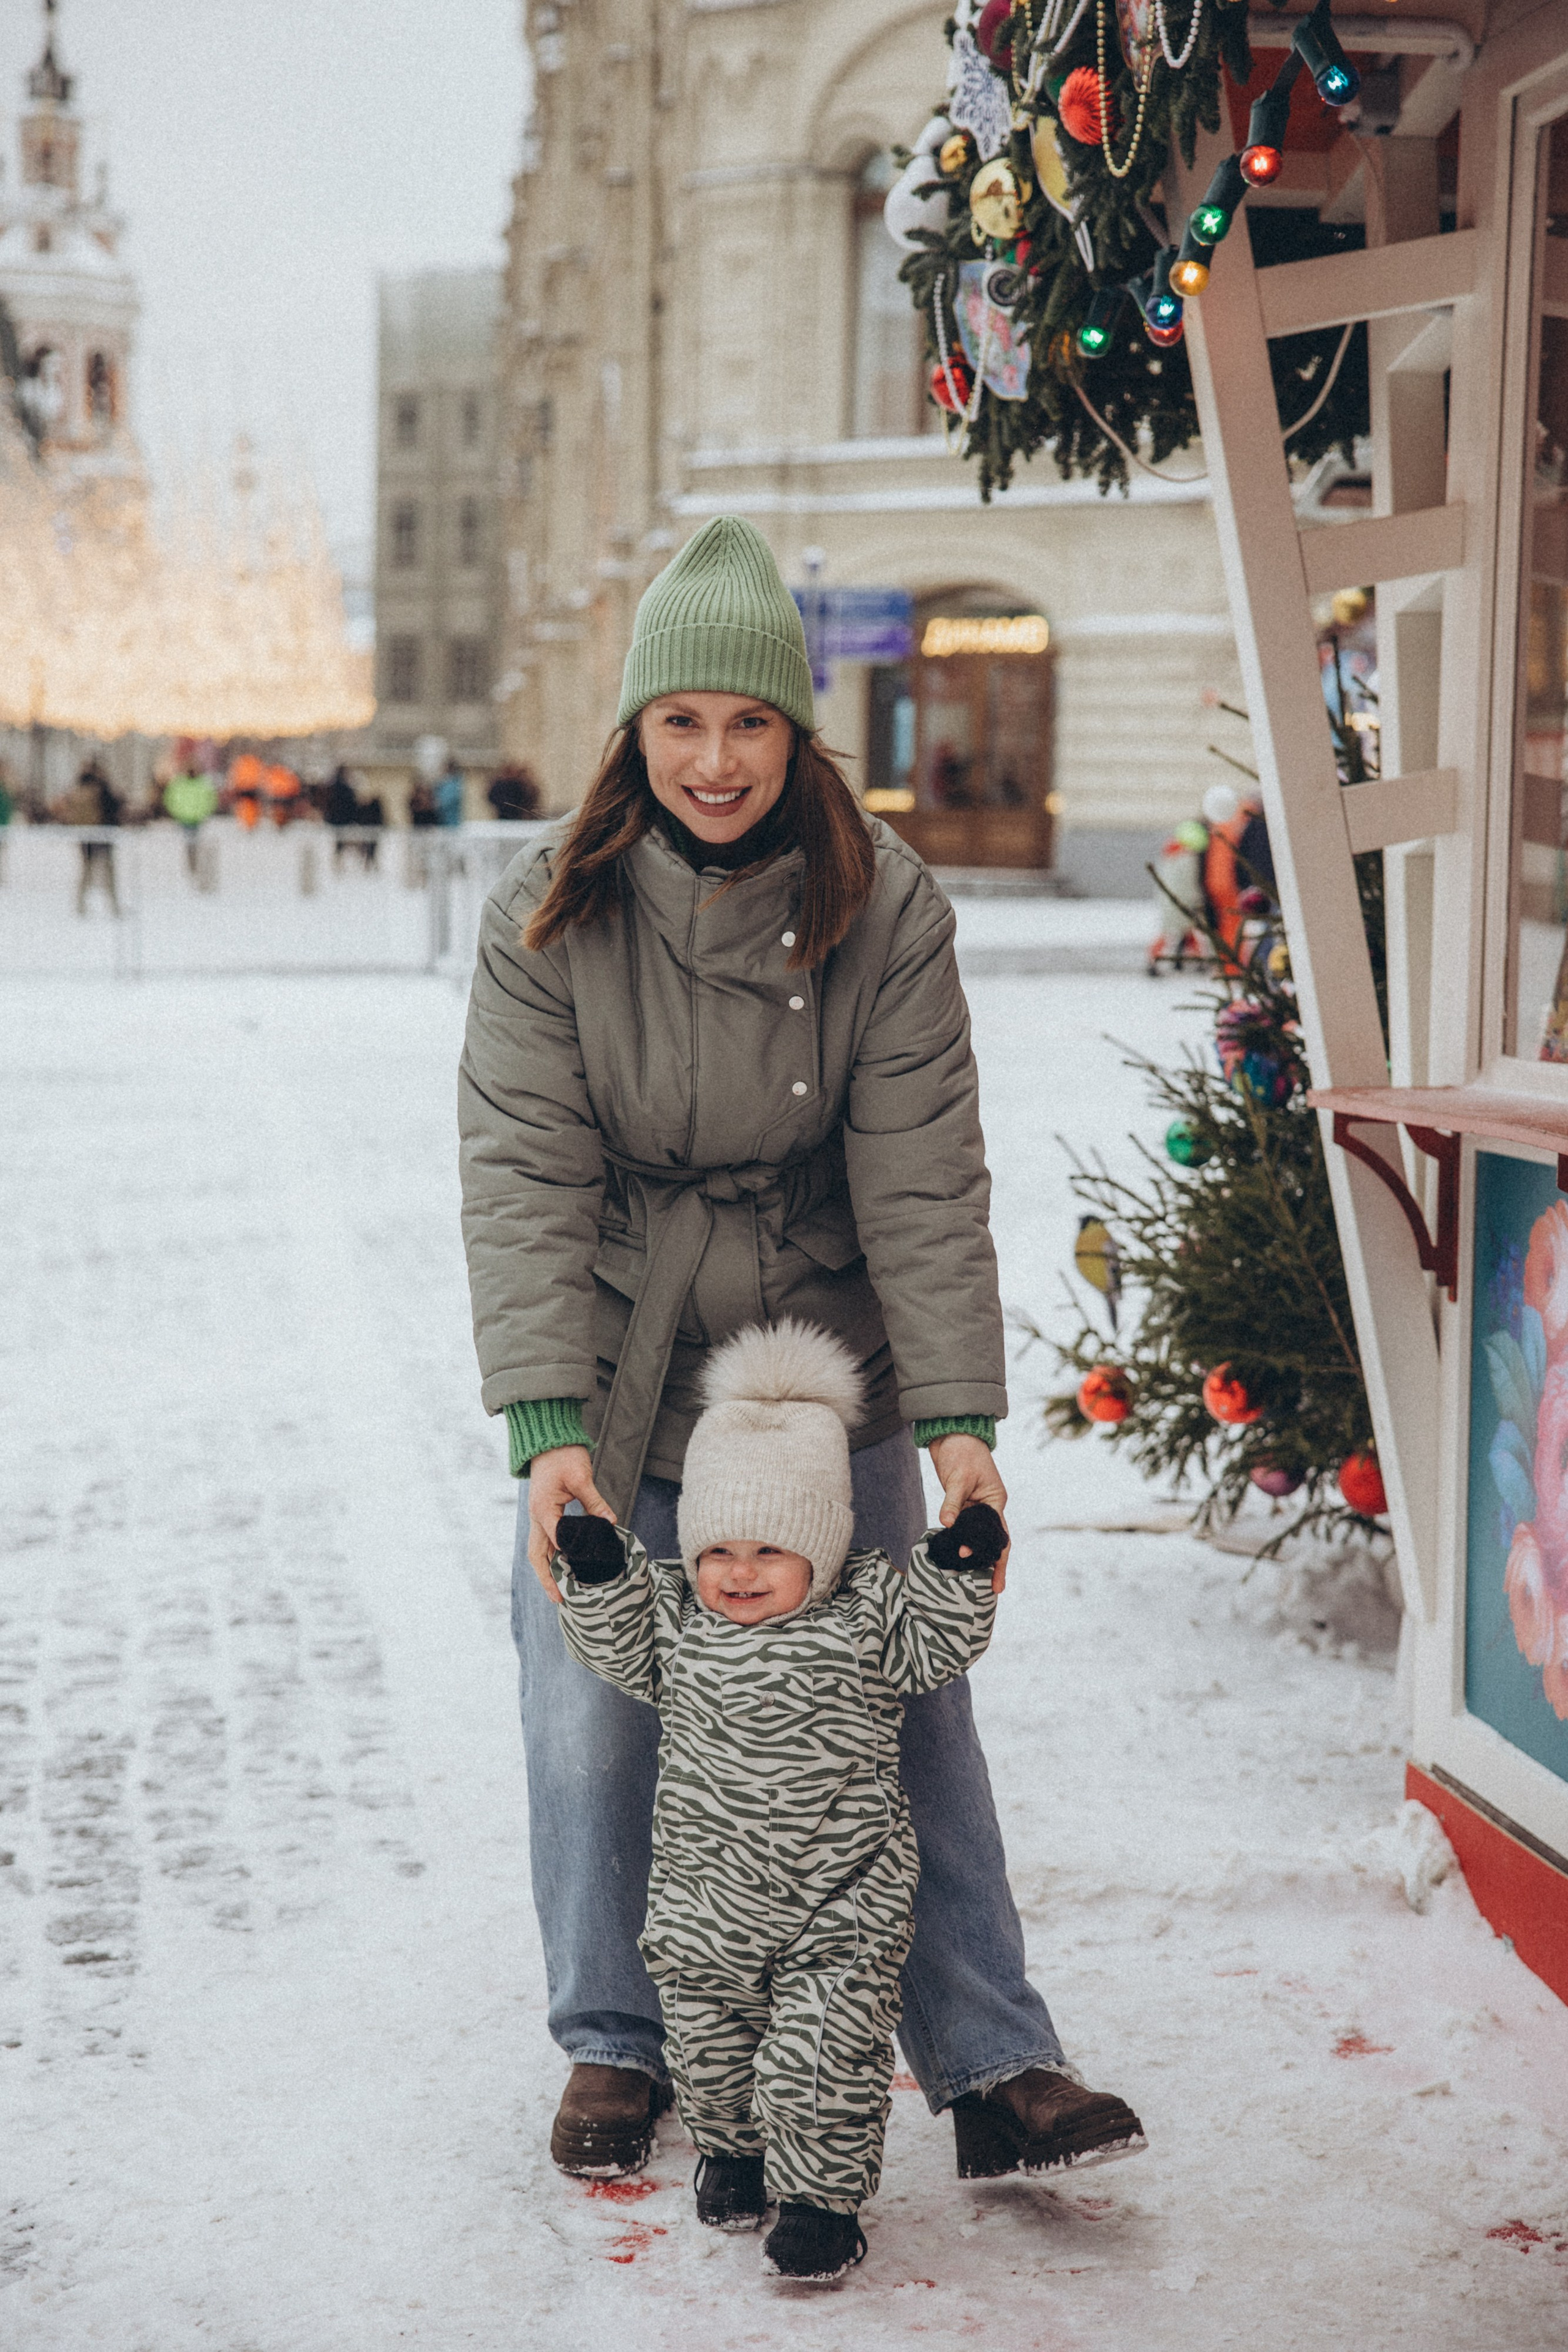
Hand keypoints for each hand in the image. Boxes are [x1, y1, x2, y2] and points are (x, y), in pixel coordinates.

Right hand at [527, 1444, 615, 1601]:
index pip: (555, 1541)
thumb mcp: (582, 1477)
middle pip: (538, 1555)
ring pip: (539, 1551)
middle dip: (547, 1578)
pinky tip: (563, 1567)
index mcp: (544, 1509)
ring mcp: (538, 1516)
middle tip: (560, 1600)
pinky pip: (545, 1541)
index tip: (577, 1579)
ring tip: (560, 1592)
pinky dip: (552, 1557)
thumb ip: (595, 1502)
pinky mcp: (544, 1513)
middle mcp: (537, 1516)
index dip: (566, 1560)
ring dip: (548, 1571)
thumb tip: (611, 1522)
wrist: (548, 1440)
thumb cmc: (564, 1455)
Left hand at [927, 1433, 1009, 1592]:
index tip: (991, 1579)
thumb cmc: (961, 1452)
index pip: (998, 1535)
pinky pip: (963, 1529)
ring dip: (976, 1556)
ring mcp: (976, 1507)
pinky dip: (960, 1542)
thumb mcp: (958, 1478)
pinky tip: (955, 1557)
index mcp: (996, 1501)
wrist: (952, 1434)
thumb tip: (947, 1524)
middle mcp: (989, 1507)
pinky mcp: (962, 1505)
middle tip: (992, 1590)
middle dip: (993, 1565)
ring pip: (978, 1538)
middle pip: (993, 1542)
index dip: (995, 1558)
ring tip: (974, 1581)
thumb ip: (952, 1501)